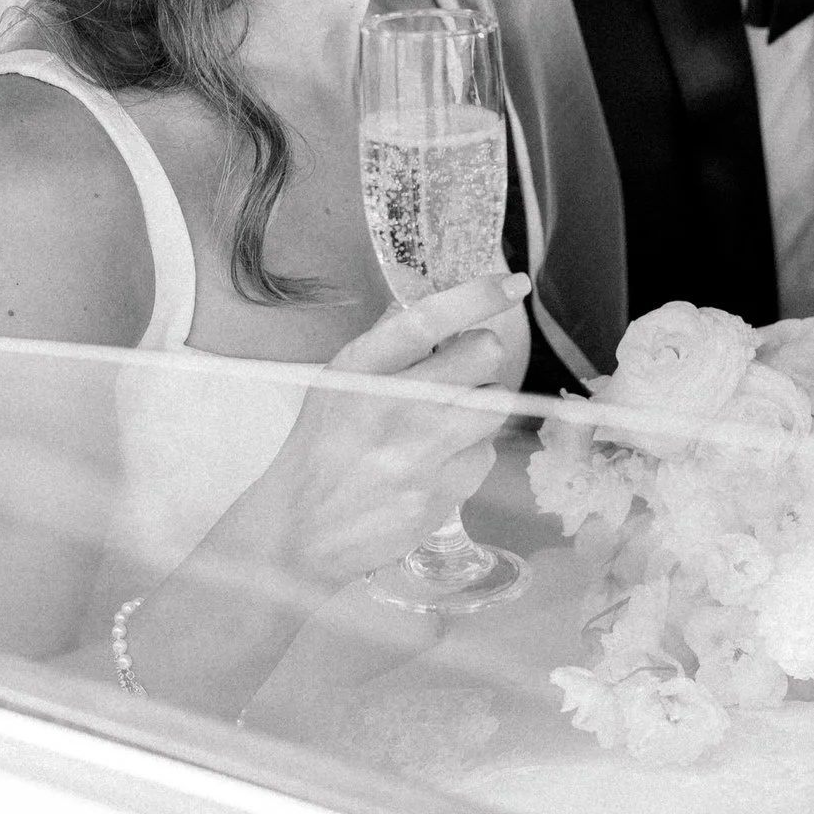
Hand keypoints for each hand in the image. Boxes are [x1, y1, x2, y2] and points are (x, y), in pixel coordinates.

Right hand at [246, 271, 530, 587]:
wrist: (301, 530)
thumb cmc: (320, 448)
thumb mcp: (336, 383)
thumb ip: (385, 343)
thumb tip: (433, 304)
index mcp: (361, 369)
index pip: (428, 319)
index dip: (477, 297)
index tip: (512, 283)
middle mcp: (395, 405)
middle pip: (483, 355)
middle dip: (479, 355)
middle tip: (458, 371)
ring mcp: (423, 452)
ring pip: (495, 403)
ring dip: (479, 405)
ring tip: (444, 421)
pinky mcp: (445, 492)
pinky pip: (487, 452)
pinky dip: (471, 452)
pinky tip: (437, 462)